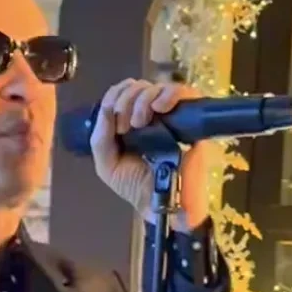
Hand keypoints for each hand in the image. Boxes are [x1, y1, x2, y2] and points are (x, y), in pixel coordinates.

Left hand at [90, 79, 210, 229]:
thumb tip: (107, 108)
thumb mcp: (107, 165)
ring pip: (158, 87)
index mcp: (131, 122)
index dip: (115, 96)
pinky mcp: (190, 121)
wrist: (162, 206)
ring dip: (143, 100)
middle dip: (127, 100)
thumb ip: (100, 138)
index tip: (115, 122)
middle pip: (139, 86)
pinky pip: (184, 92)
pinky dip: (169, 94)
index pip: (123, 92)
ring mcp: (171, 117)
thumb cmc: (136, 188)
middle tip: (126, 127)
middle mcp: (151, 116)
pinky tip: (160, 108)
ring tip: (141, 123)